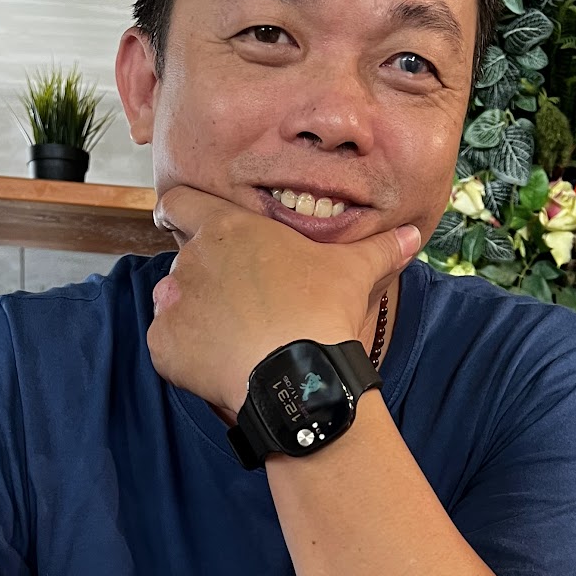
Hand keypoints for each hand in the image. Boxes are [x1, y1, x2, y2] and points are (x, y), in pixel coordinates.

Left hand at [149, 186, 421, 412]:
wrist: (298, 373)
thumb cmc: (322, 308)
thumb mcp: (354, 270)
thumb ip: (380, 248)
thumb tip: (412, 234)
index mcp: (227, 230)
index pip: (180, 201)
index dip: (180, 210)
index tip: (183, 219)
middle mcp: (191, 260)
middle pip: (186, 259)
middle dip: (207, 276)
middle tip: (241, 301)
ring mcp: (173, 304)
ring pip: (174, 301)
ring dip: (195, 313)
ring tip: (233, 336)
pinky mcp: (164, 347)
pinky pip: (168, 346)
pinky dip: (187, 354)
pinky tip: (221, 364)